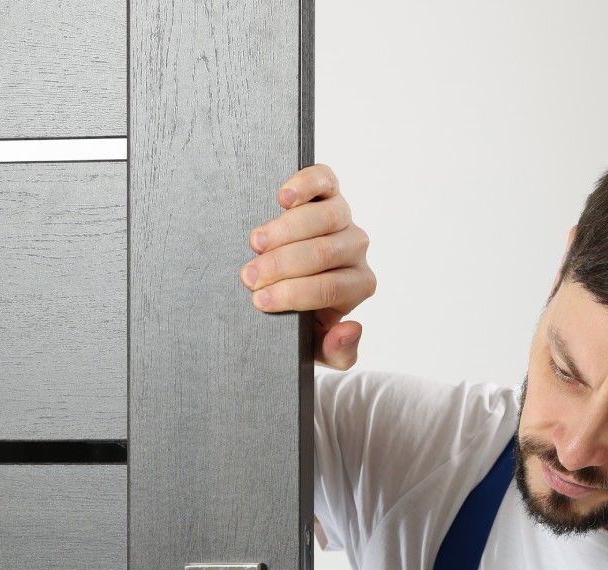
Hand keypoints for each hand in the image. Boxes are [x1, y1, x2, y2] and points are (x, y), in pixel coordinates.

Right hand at [241, 163, 375, 368]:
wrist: (295, 289)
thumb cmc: (305, 317)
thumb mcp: (318, 345)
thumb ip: (338, 352)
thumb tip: (351, 328)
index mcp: (359, 285)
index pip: (330, 288)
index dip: (293, 294)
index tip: (259, 301)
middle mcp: (356, 250)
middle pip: (324, 252)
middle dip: (282, 265)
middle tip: (248, 276)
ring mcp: (344, 218)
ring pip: (325, 216)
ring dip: (286, 230)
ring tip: (255, 243)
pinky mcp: (329, 191)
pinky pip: (324, 180)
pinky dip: (305, 184)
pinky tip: (283, 197)